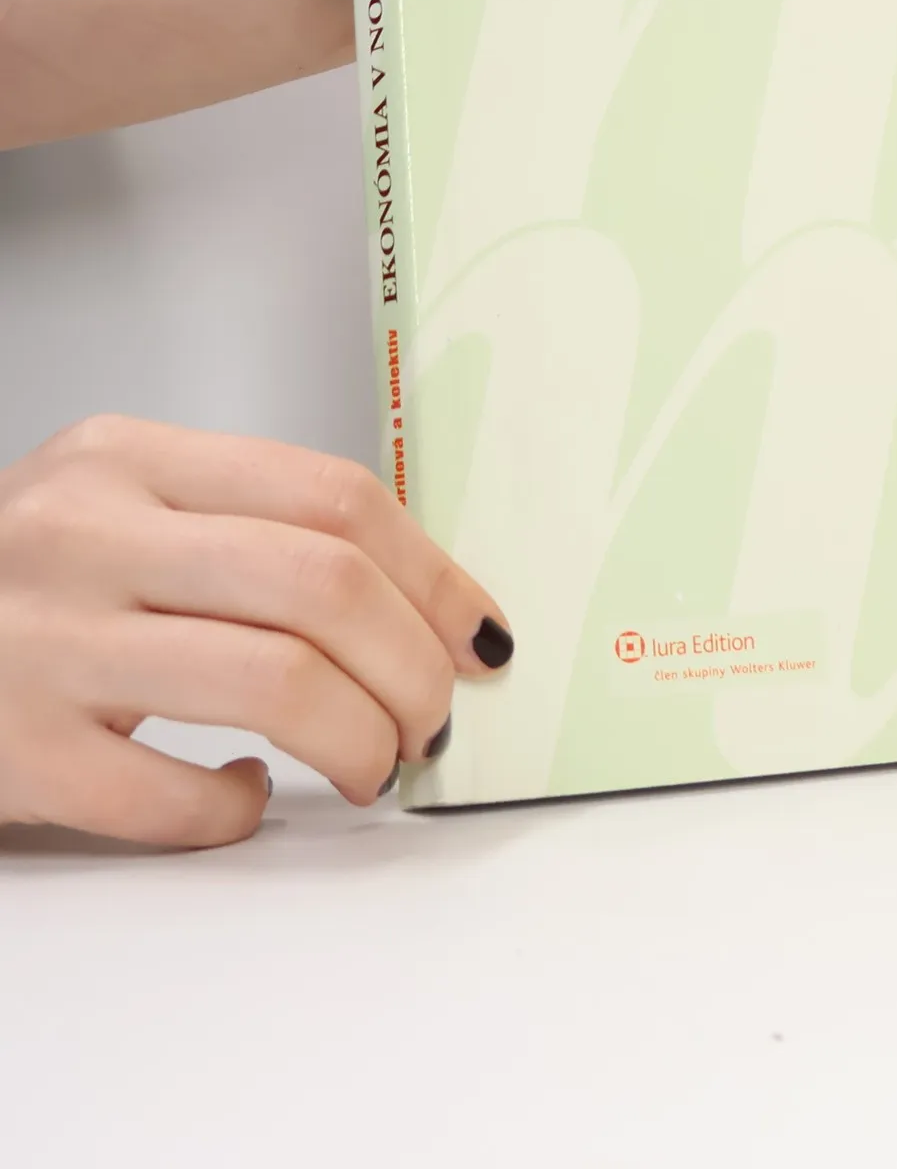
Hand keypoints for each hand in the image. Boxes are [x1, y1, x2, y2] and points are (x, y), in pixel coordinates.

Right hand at [0, 415, 513, 848]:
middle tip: (436, 715)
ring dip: (361, 736)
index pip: (334, 498)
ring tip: (377, 761)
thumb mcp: (115, 508)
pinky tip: (244, 796)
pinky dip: (237, 807)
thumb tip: (417, 601)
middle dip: (414, 664)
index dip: (433, 575)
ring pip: (275, 682)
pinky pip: (171, 794)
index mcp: (128, 461)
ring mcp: (42, 644)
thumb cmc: (17, 585)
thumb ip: (243, 528)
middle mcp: (85, 534)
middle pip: (323, 586)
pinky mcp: (13, 754)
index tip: (478, 634)